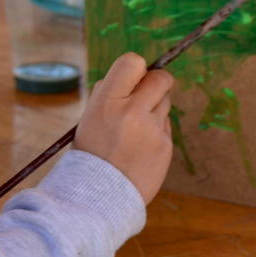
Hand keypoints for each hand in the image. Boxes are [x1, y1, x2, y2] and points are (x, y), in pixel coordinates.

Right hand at [74, 53, 174, 204]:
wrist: (99, 194)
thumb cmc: (91, 152)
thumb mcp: (90, 117)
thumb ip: (110, 94)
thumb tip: (134, 77)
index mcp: (107, 101)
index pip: (133, 62)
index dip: (135, 68)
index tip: (131, 80)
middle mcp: (132, 111)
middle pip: (161, 78)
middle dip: (156, 82)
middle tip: (146, 95)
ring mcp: (152, 129)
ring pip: (165, 102)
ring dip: (154, 109)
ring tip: (135, 130)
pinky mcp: (165, 145)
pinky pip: (165, 126)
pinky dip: (155, 132)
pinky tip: (140, 148)